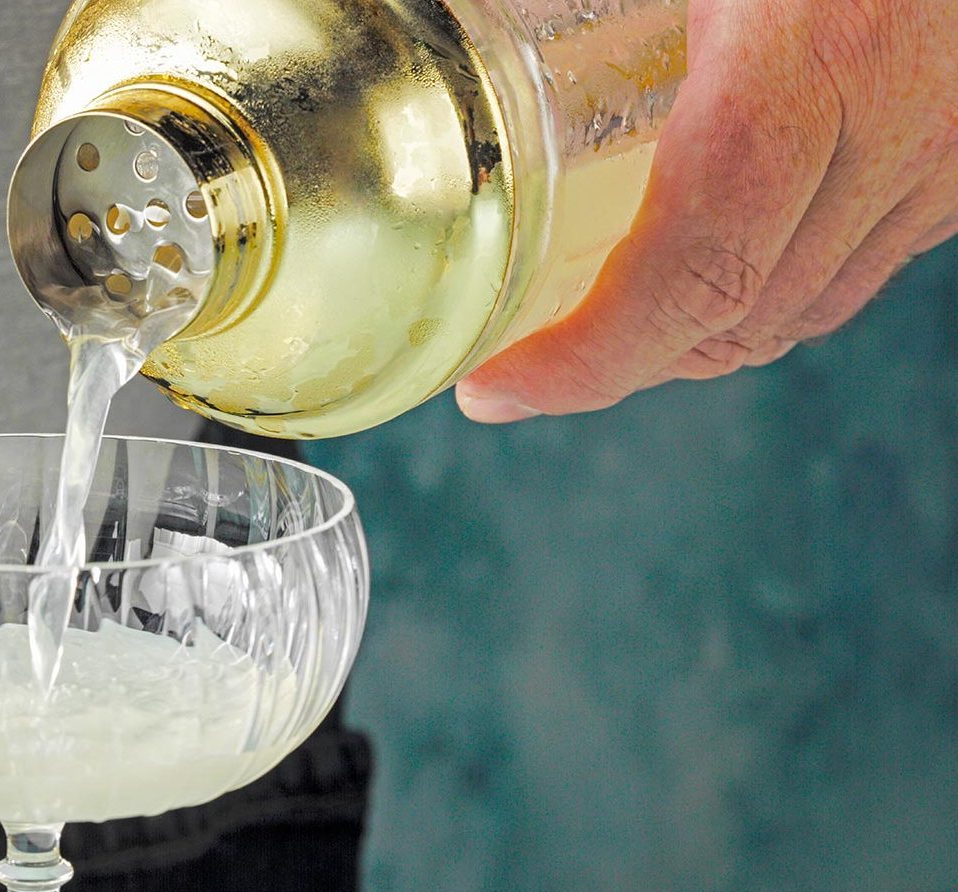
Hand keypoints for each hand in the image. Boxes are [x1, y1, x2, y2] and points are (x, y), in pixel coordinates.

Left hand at [456, 0, 957, 422]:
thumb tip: (448, 10)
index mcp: (810, 62)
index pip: (689, 276)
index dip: (585, 362)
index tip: (498, 389)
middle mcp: (898, 127)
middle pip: (741, 317)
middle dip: (622, 365)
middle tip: (526, 367)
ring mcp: (948, 149)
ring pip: (807, 308)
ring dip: (696, 336)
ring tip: (602, 329)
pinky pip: (865, 262)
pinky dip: (775, 287)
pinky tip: (718, 262)